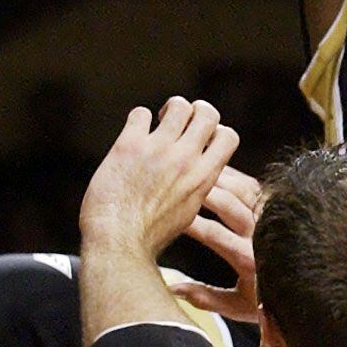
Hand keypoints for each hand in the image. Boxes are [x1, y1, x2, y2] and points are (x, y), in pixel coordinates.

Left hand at [79, 98, 238, 261]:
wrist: (118, 241)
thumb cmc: (149, 234)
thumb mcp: (187, 211)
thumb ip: (195, 186)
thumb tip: (196, 172)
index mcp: (203, 177)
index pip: (228, 137)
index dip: (216, 131)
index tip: (200, 139)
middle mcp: (185, 158)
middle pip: (207, 113)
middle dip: (196, 111)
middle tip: (179, 123)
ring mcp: (159, 149)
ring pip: (178, 106)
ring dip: (168, 109)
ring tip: (157, 121)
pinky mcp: (130, 145)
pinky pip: (140, 113)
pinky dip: (138, 119)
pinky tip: (133, 133)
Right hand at [171, 164, 263, 323]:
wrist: (308, 291)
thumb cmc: (269, 302)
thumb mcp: (237, 306)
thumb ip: (204, 297)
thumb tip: (171, 288)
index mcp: (248, 259)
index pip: (213, 234)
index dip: (190, 221)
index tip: (168, 212)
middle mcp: (260, 234)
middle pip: (228, 204)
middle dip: (202, 190)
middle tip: (178, 178)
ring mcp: (271, 217)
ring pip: (242, 189)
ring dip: (218, 177)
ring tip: (194, 167)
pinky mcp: (277, 207)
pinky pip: (254, 186)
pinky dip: (234, 175)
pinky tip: (216, 170)